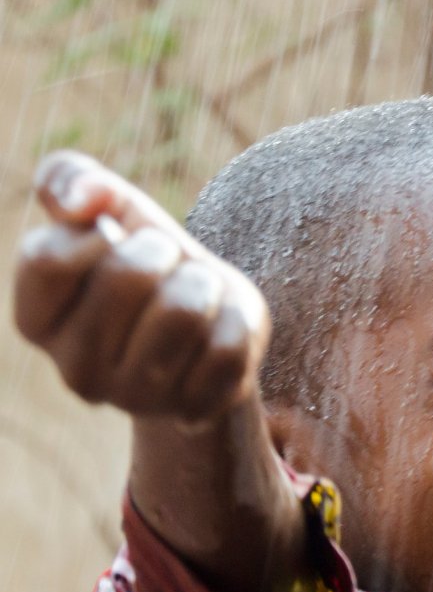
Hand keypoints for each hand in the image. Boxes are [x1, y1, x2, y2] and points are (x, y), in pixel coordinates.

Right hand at [14, 151, 268, 423]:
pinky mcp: (194, 411)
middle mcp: (76, 370)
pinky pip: (229, 347)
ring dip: (204, 283)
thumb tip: (77, 200)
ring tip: (196, 296)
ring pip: (185, 311)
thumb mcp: (113, 210)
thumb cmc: (152, 263)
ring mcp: (136, 399)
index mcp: (36, 322)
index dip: (97, 232)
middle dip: (164, 252)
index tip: (116, 237)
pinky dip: (237, 321)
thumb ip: (74, 180)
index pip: (48, 260)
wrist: (213, 322)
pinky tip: (219, 332)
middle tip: (169, 267)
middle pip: (128, 277)